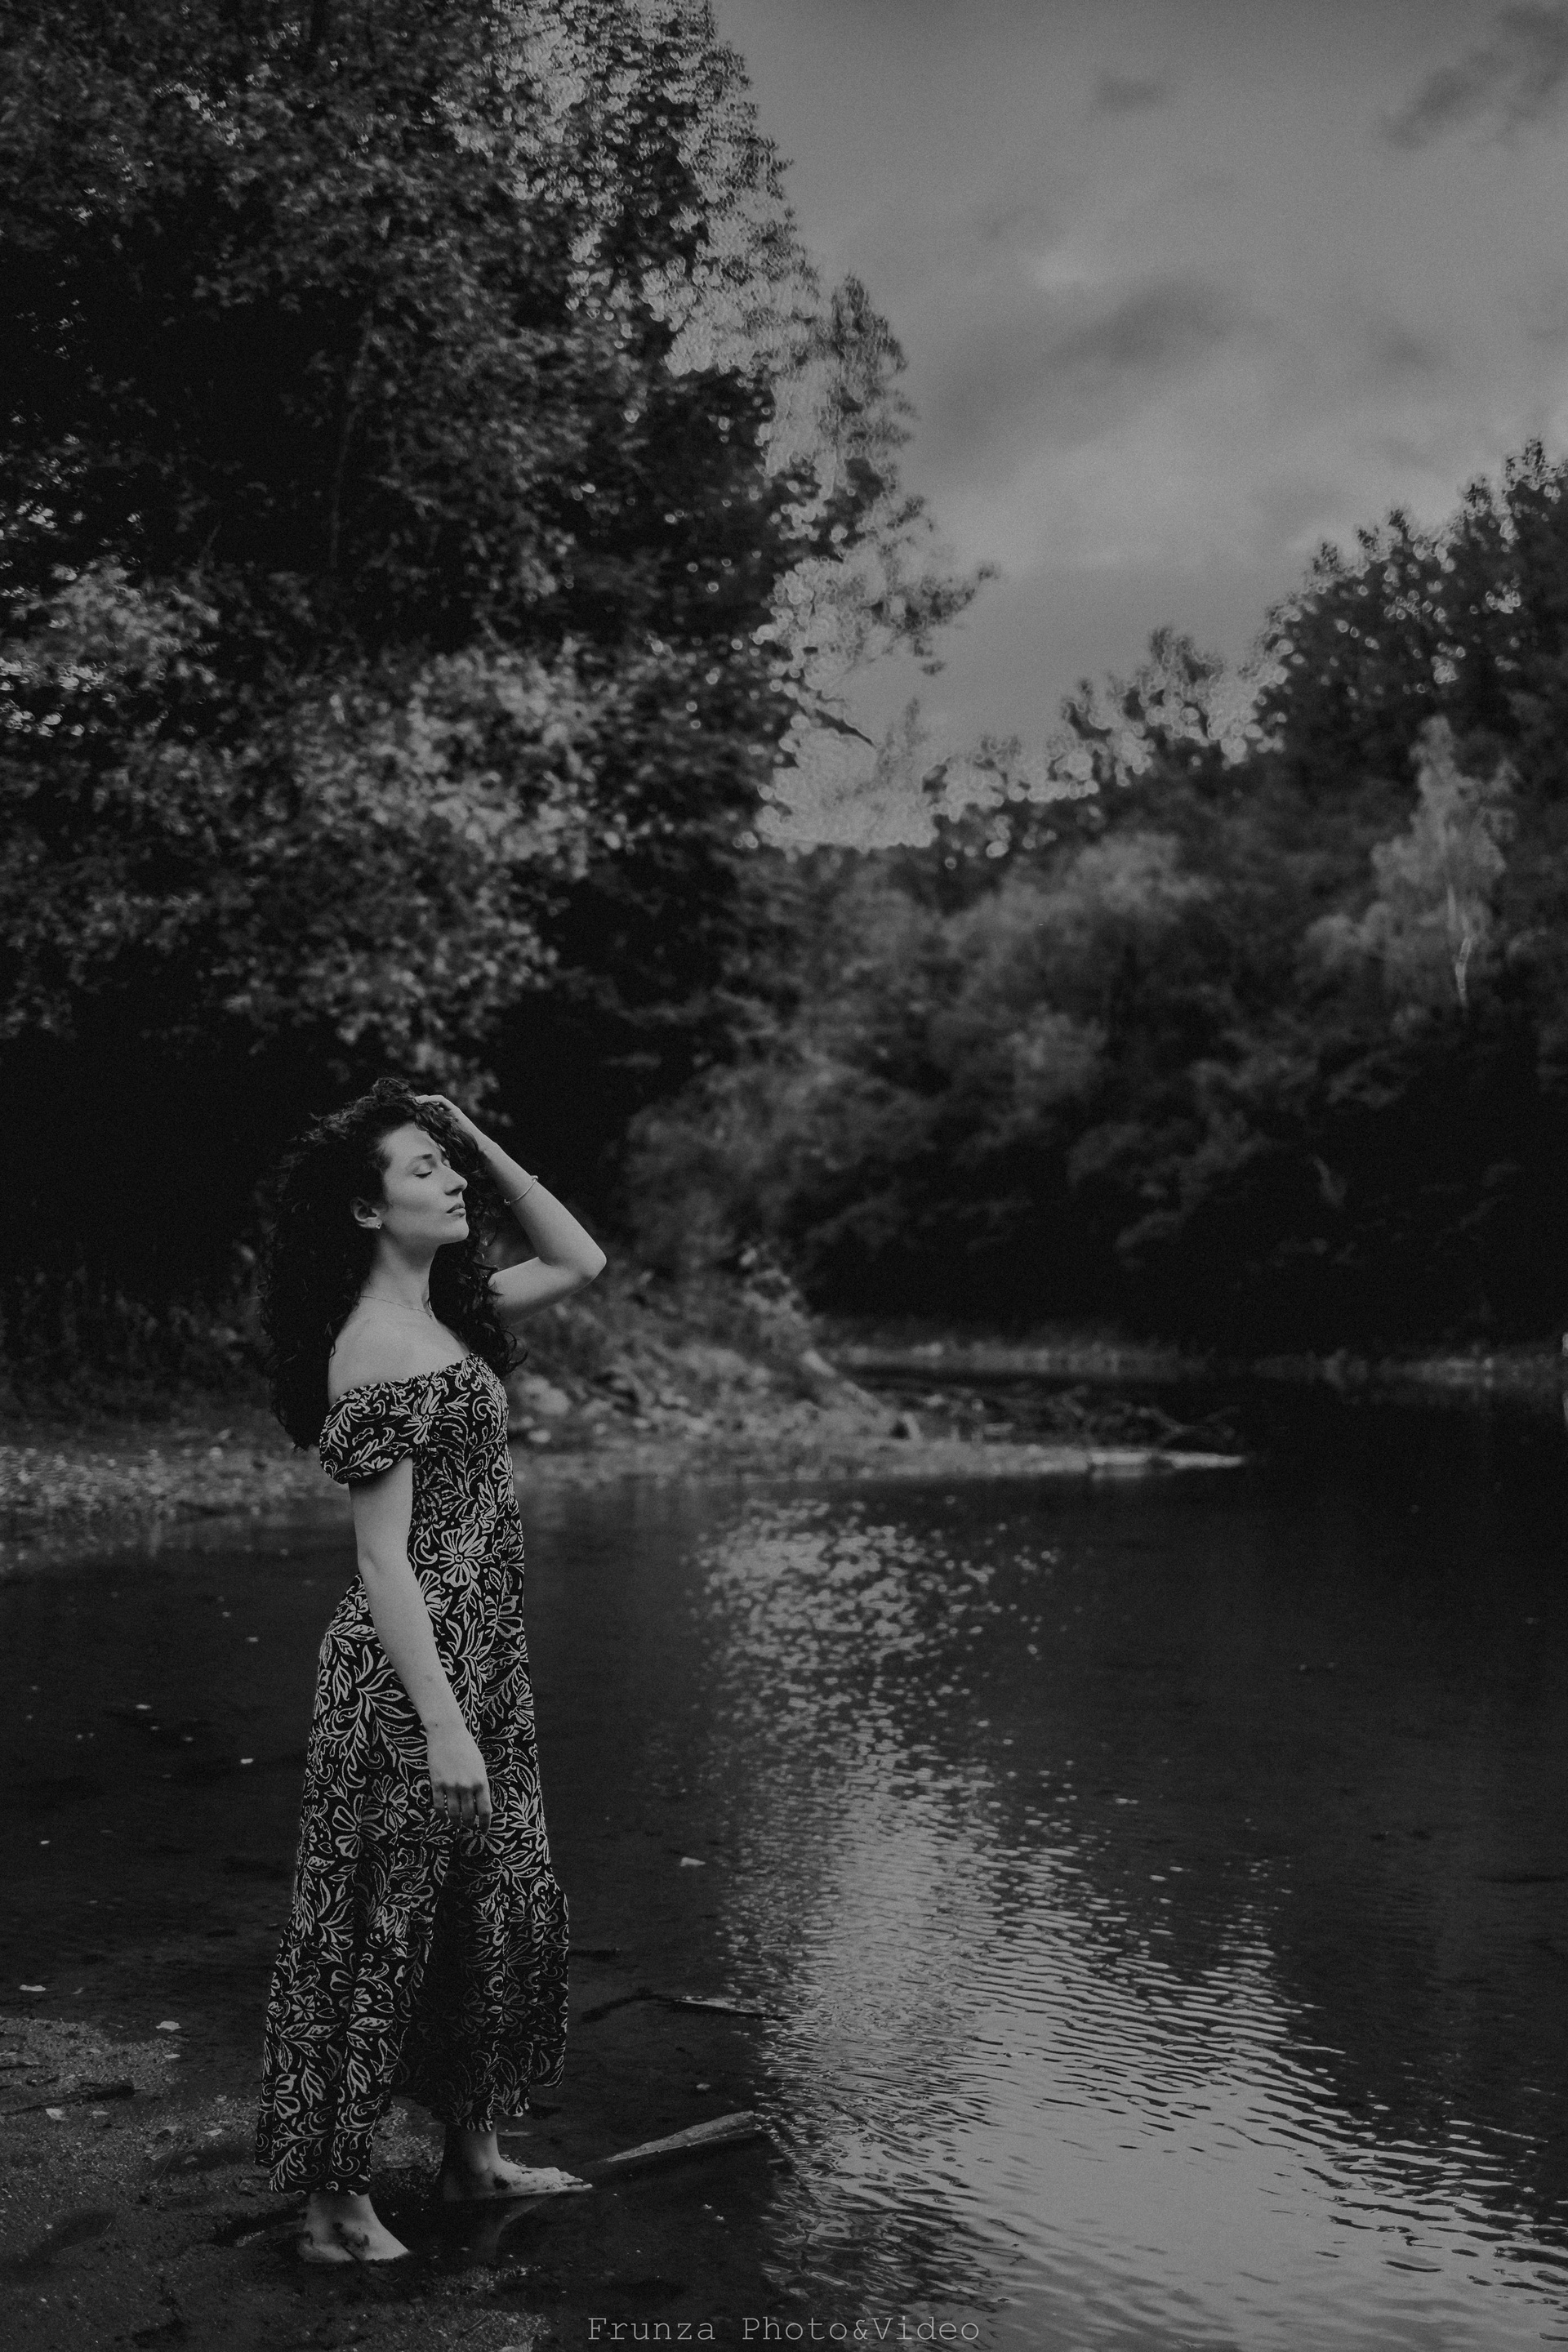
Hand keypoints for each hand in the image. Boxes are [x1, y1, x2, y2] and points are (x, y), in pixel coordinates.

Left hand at [414, 1092, 484, 1148]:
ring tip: (415, 1101)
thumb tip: (425, 1139)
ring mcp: (451, 1111)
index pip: (429, 1112)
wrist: (474, 1146)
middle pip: (431, 1105)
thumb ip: (435, 1138)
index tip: (409, 1110)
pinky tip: (423, 1100)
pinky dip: (432, 1099)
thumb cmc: (460, 1148)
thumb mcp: (442, 1141)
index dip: (419, 1110)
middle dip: (420, 1103)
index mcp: (442, 1121)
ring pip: (435, 1101)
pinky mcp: (454, 1110)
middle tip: (409, 1103)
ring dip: (424, 1099)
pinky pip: (441, 1100)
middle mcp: (446, 1114)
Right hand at [424, 1718, 492, 1832]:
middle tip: (469, 1827)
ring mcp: (451, 1785)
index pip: (485, 1810)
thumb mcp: (480, 1766)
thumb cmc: (466, 1748)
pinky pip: (439, 1806)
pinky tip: (444, 1819)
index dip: (485, 1824)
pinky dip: (442, 1816)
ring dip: (456, 1823)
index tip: (484, 1831)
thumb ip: (481, 1785)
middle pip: (469, 1815)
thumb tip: (480, 1806)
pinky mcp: (437, 1783)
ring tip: (457, 1825)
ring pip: (453, 1814)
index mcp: (481, 1781)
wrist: (447, 1733)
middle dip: (469, 1825)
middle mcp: (466, 1786)